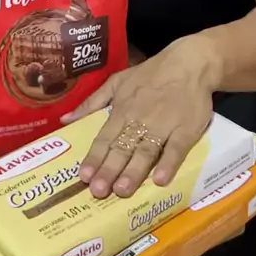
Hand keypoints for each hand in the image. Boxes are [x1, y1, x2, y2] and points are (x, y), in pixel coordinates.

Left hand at [61, 36, 217, 198]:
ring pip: (146, 150)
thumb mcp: (117, 81)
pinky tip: (161, 180)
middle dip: (109, 170)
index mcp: (122, 110)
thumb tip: (65, 119)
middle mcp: (139, 119)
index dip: (94, 158)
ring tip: (123, 190)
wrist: (189, 63)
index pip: (104, 138)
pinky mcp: (186, 129)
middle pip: (122, 148)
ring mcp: (163, 125)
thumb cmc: (151, 74)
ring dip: (134, 171)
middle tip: (98, 191)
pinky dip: (169, 163)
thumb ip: (92, 102)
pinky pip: (176, 148)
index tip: (83, 177)